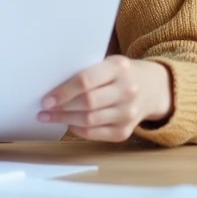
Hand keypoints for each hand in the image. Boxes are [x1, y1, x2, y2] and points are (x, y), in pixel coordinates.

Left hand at [38, 55, 172, 141]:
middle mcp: (127, 90)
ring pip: (90, 120)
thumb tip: (52, 87)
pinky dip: (78, 130)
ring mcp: (128, 113)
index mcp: (119, 68)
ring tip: (49, 117)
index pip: (86, 81)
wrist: (153, 88)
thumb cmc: (120, 74)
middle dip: (61, 108)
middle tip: (43, 110)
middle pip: (88, 103)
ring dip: (65, 120)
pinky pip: (96, 134)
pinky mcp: (126, 130)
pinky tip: (69, 124)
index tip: (46, 99)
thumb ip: (86, 72)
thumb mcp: (108, 63)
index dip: (63, 92)